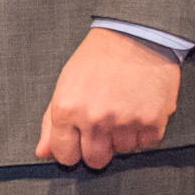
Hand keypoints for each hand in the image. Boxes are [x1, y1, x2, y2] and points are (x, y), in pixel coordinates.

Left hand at [38, 27, 180, 167]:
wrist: (136, 34)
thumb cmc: (97, 58)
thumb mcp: (66, 84)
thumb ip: (51, 122)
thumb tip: (42, 153)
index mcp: (67, 109)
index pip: (65, 155)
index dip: (72, 151)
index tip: (80, 142)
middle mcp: (94, 118)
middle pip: (95, 160)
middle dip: (99, 149)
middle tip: (105, 127)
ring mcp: (124, 121)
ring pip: (123, 150)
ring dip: (124, 136)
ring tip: (124, 108)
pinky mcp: (152, 120)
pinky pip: (147, 143)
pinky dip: (145, 131)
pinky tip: (140, 109)